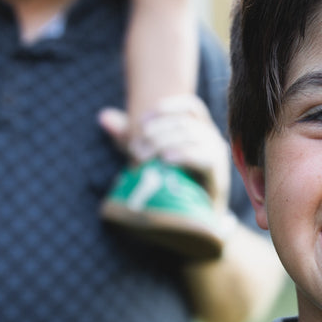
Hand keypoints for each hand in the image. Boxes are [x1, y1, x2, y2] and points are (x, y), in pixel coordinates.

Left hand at [98, 95, 230, 211]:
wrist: (193, 214)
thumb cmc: (170, 180)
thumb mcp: (145, 154)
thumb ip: (127, 136)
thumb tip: (103, 116)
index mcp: (199, 127)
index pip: (190, 106)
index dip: (167, 108)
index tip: (142, 122)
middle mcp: (211, 136)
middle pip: (183, 122)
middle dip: (155, 132)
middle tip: (134, 149)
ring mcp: (217, 153)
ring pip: (191, 135)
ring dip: (163, 143)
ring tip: (143, 157)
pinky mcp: (218, 172)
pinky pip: (204, 156)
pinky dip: (183, 154)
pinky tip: (166, 159)